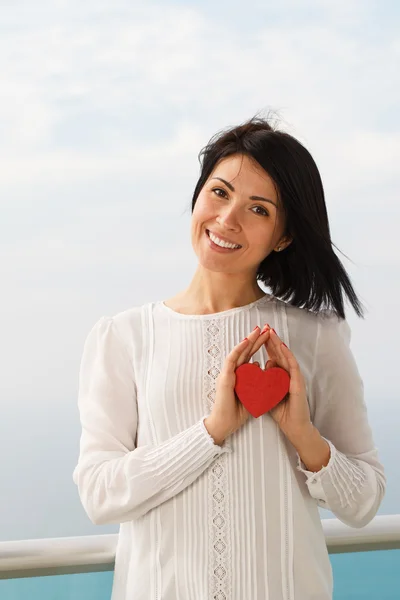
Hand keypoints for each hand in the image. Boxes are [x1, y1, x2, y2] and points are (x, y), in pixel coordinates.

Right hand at [204, 325, 270, 444]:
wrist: (225, 424)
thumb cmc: (237, 412)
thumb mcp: (253, 393)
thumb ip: (257, 381)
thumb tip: (261, 367)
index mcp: (240, 375)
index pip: (250, 356)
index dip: (259, 345)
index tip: (268, 335)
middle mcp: (233, 371)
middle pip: (246, 351)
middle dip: (256, 338)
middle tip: (266, 327)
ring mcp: (227, 373)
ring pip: (239, 352)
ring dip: (249, 340)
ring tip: (258, 329)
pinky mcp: (224, 377)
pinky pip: (232, 360)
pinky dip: (239, 350)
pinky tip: (246, 341)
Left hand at [262, 329, 311, 442]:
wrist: (295, 428)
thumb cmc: (282, 413)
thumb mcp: (268, 393)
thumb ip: (265, 380)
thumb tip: (261, 366)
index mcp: (282, 376)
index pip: (274, 357)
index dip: (267, 346)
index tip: (260, 335)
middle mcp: (289, 375)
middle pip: (280, 353)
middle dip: (272, 340)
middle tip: (266, 327)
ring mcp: (295, 378)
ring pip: (286, 356)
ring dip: (278, 343)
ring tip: (271, 332)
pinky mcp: (298, 383)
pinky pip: (292, 366)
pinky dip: (287, 356)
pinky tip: (281, 347)